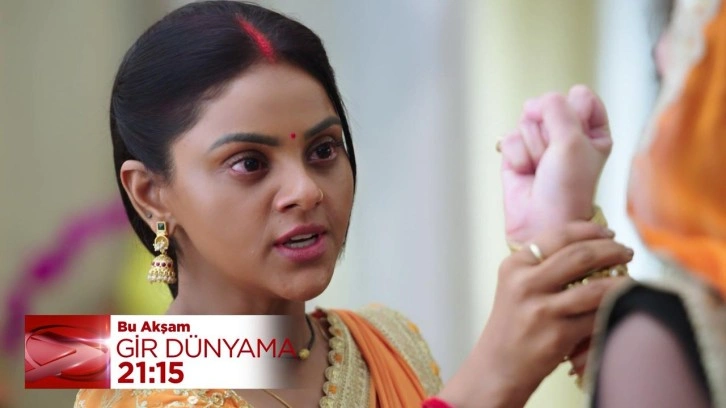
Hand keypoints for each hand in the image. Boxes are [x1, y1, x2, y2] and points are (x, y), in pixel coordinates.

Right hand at [438, 222, 631, 407]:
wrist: (498, 365)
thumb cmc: (513, 324)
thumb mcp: (515, 286)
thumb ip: (541, 265)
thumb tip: (587, 245)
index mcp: (515, 266)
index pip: (557, 236)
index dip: (589, 230)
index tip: (608, 232)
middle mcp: (525, 284)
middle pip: (579, 256)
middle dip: (610, 250)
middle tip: (625, 251)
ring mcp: (541, 310)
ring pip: (594, 287)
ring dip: (620, 280)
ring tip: (630, 277)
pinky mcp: (557, 335)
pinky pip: (596, 316)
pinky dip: (614, 308)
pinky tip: (621, 303)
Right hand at [501, 85, 612, 244]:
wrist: (543, 222)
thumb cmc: (568, 188)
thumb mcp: (573, 140)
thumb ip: (557, 108)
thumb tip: (535, 102)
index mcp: (592, 131)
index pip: (580, 96)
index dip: (573, 111)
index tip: (576, 137)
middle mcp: (566, 136)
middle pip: (548, 107)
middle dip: (547, 132)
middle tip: (554, 158)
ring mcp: (540, 145)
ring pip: (526, 122)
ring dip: (533, 147)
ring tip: (540, 169)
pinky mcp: (517, 155)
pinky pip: (510, 139)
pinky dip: (517, 156)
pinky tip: (526, 172)